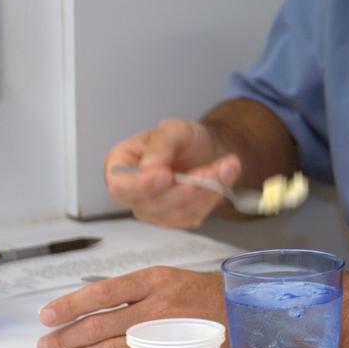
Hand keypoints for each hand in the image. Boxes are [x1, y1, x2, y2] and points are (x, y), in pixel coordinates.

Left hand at [36, 266, 229, 347]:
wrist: (245, 313)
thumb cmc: (207, 297)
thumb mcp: (173, 279)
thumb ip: (136, 291)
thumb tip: (91, 307)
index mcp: (156, 280)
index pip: (102, 291)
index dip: (70, 305)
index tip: (48, 315)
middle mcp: (158, 305)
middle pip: (100, 324)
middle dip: (66, 337)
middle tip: (46, 345)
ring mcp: (165, 334)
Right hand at [105, 117, 240, 227]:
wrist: (206, 150)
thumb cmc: (183, 138)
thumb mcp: (174, 129)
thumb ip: (161, 145)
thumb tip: (149, 166)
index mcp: (120, 168)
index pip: (121, 187)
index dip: (142, 186)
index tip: (166, 175)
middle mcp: (133, 194)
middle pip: (152, 205)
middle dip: (185, 189)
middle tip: (211, 170)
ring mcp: (154, 210)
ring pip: (177, 213)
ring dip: (206, 191)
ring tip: (228, 165)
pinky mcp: (177, 218)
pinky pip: (194, 214)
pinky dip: (213, 195)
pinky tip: (226, 174)